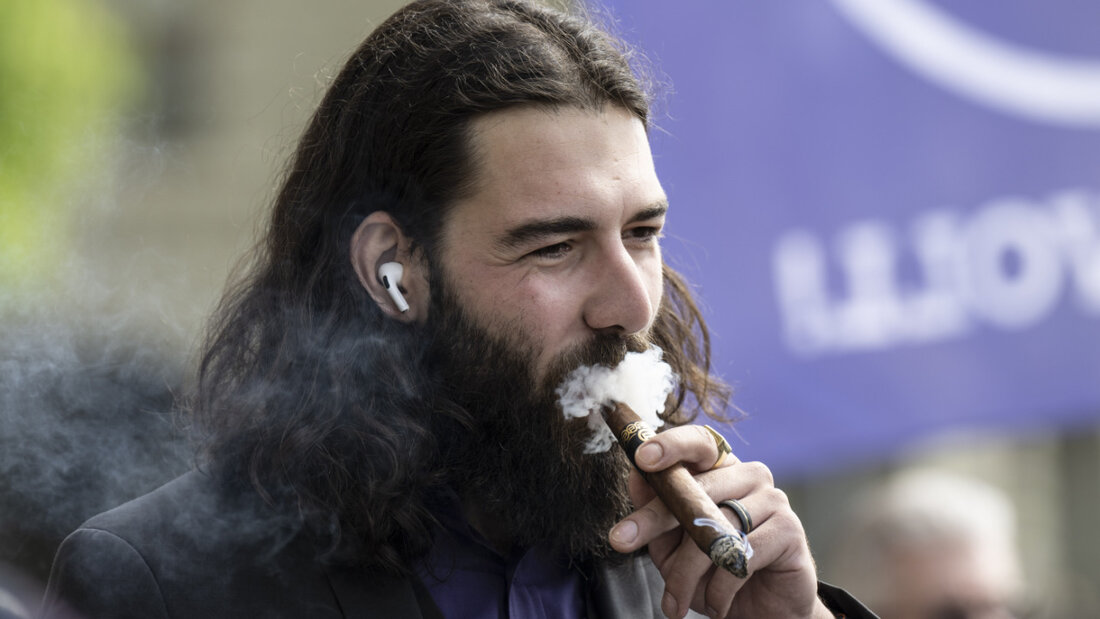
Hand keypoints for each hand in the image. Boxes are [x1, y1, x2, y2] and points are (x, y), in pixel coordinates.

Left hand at [607, 424, 831, 618]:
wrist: (765, 613)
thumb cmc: (716, 573)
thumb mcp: (673, 545)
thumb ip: (656, 511)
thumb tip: (635, 476)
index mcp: (723, 470)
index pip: (699, 442)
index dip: (671, 445)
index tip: (642, 458)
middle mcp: (750, 475)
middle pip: (697, 488)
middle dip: (653, 519)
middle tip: (621, 541)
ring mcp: (773, 499)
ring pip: (715, 528)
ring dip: (685, 573)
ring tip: (675, 601)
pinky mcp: (790, 529)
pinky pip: (741, 555)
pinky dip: (719, 588)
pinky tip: (714, 604)